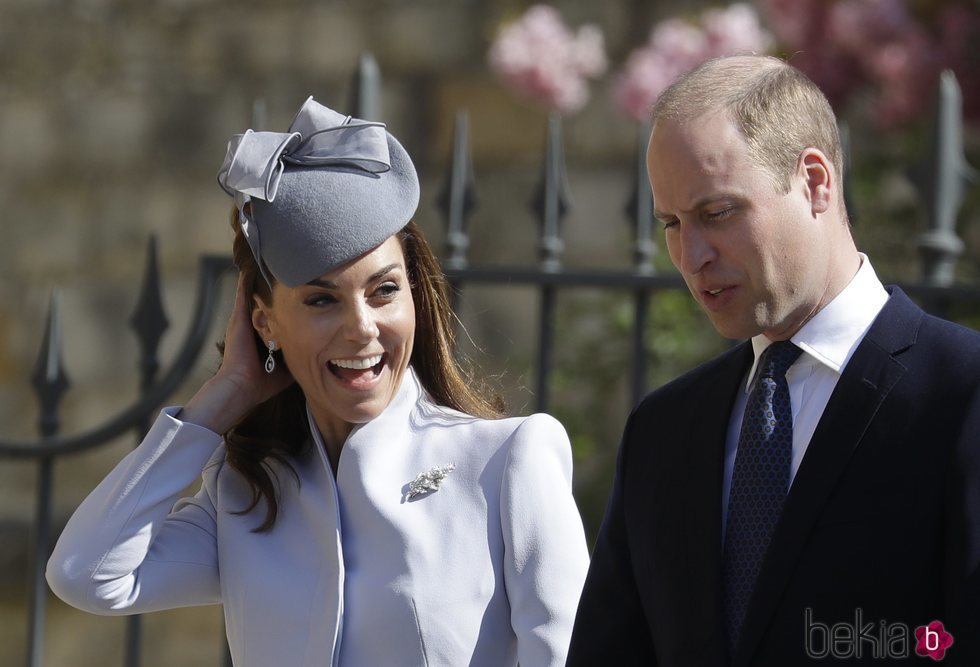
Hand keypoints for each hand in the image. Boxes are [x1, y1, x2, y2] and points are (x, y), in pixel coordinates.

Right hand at [181, 273, 293, 432]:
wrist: (242, 387)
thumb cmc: (262, 383)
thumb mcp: (287, 367)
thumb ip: (301, 358)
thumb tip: (320, 357)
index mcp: (261, 337)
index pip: (274, 315)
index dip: (283, 305)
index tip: (296, 292)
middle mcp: (250, 326)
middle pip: (264, 302)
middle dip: (273, 288)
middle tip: (282, 270)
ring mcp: (242, 321)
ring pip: (254, 295)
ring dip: (261, 281)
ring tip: (268, 261)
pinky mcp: (238, 319)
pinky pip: (243, 295)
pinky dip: (247, 281)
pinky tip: (252, 266)